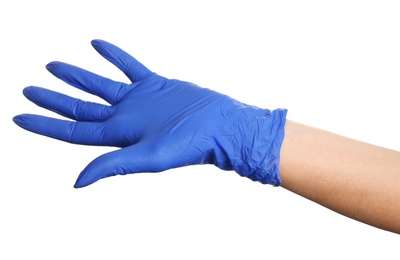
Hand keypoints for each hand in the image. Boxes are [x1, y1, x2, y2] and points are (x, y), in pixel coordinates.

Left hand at [13, 40, 286, 187]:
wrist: (219, 125)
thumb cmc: (190, 144)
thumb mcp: (149, 158)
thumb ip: (113, 165)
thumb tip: (77, 182)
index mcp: (119, 136)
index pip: (74, 130)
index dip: (45, 124)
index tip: (19, 116)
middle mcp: (125, 118)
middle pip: (81, 108)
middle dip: (54, 100)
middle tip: (28, 89)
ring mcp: (138, 100)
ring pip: (100, 85)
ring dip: (76, 76)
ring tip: (53, 65)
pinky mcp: (154, 84)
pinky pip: (128, 66)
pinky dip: (113, 55)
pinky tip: (97, 44)